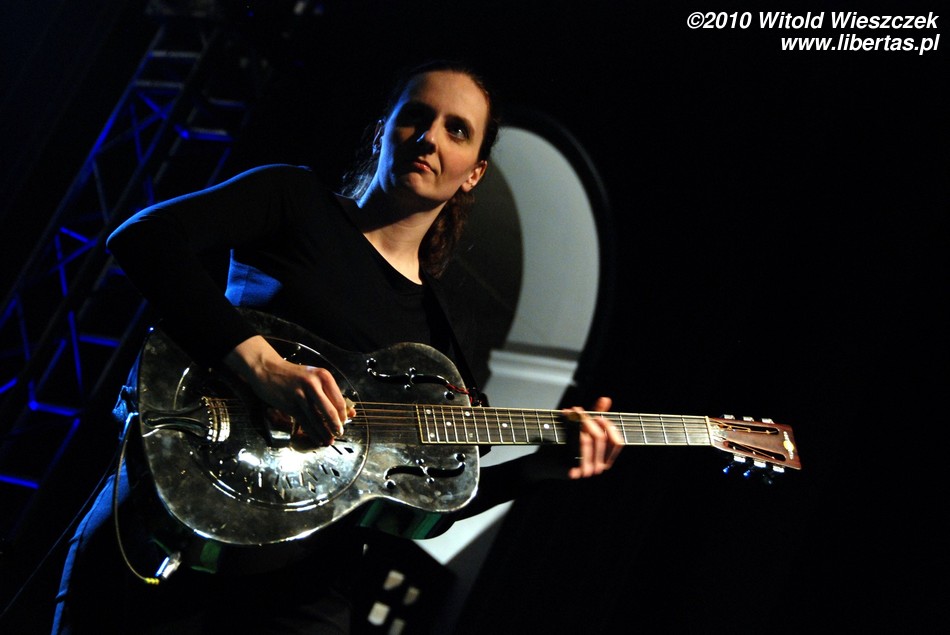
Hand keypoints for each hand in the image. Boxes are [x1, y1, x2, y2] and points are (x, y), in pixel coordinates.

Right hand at [225, 335, 354, 444]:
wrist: (268, 369)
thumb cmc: (293, 375)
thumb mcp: (313, 377)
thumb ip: (329, 392)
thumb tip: (347, 411)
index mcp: (323, 376)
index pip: (339, 400)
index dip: (343, 415)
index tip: (344, 423)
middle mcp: (314, 384)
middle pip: (330, 411)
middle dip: (336, 426)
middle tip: (339, 433)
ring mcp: (301, 395)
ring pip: (317, 419)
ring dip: (325, 433)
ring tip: (329, 440)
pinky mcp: (290, 404)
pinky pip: (305, 422)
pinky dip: (313, 433)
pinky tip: (317, 438)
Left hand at [522, 396, 622, 481]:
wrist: (542, 461)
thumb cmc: (564, 445)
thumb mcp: (582, 428)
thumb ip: (596, 415)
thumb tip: (606, 399)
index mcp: (606, 459)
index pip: (617, 442)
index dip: (609, 427)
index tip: (598, 416)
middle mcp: (599, 467)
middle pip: (601, 438)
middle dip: (588, 420)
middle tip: (576, 410)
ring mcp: (586, 471)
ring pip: (587, 441)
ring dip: (577, 422)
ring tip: (569, 412)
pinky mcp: (571, 472)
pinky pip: (572, 447)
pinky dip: (568, 430)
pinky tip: (564, 419)